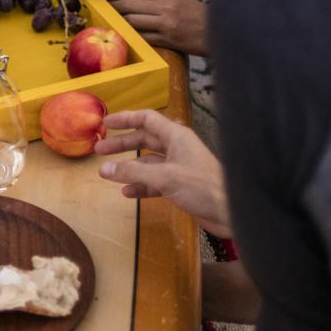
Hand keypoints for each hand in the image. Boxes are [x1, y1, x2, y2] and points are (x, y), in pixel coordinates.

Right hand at [95, 110, 231, 238]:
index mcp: (176, 136)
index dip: (125, 119)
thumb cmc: (201, 187)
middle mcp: (177, 148)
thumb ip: (133, 172)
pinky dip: (140, 186)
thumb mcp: (164, 177)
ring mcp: (178, 167)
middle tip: (99, 149)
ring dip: (128, 167)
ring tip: (106, 173)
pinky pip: (154, 182)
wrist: (231, 211)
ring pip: (147, 162)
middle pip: (144, 140)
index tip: (105, 123)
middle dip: (121, 144)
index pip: (147, 119)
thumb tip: (104, 169)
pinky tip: (127, 192)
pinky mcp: (180, 186)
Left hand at [105, 0, 207, 55]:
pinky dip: (131, 35)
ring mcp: (166, 23)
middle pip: (130, 4)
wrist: (220, 31)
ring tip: (113, 21)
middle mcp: (166, 6)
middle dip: (114, 6)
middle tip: (105, 8)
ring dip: (119, 21)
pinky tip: (125, 35)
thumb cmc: (198, 15)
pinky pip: (142, 37)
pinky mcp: (168, 39)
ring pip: (132, 20)